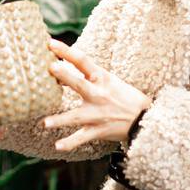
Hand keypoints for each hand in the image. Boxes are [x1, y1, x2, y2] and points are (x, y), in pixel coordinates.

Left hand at [42, 37, 152, 151]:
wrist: (145, 117)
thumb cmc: (123, 96)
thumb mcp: (108, 80)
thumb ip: (86, 77)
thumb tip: (59, 73)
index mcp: (102, 78)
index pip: (82, 60)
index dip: (67, 51)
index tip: (50, 43)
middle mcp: (99, 94)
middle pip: (80, 83)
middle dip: (66, 76)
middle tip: (51, 68)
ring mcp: (98, 113)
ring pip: (77, 116)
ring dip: (61, 120)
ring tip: (45, 123)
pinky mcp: (98, 130)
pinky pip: (82, 138)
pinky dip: (70, 143)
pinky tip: (57, 146)